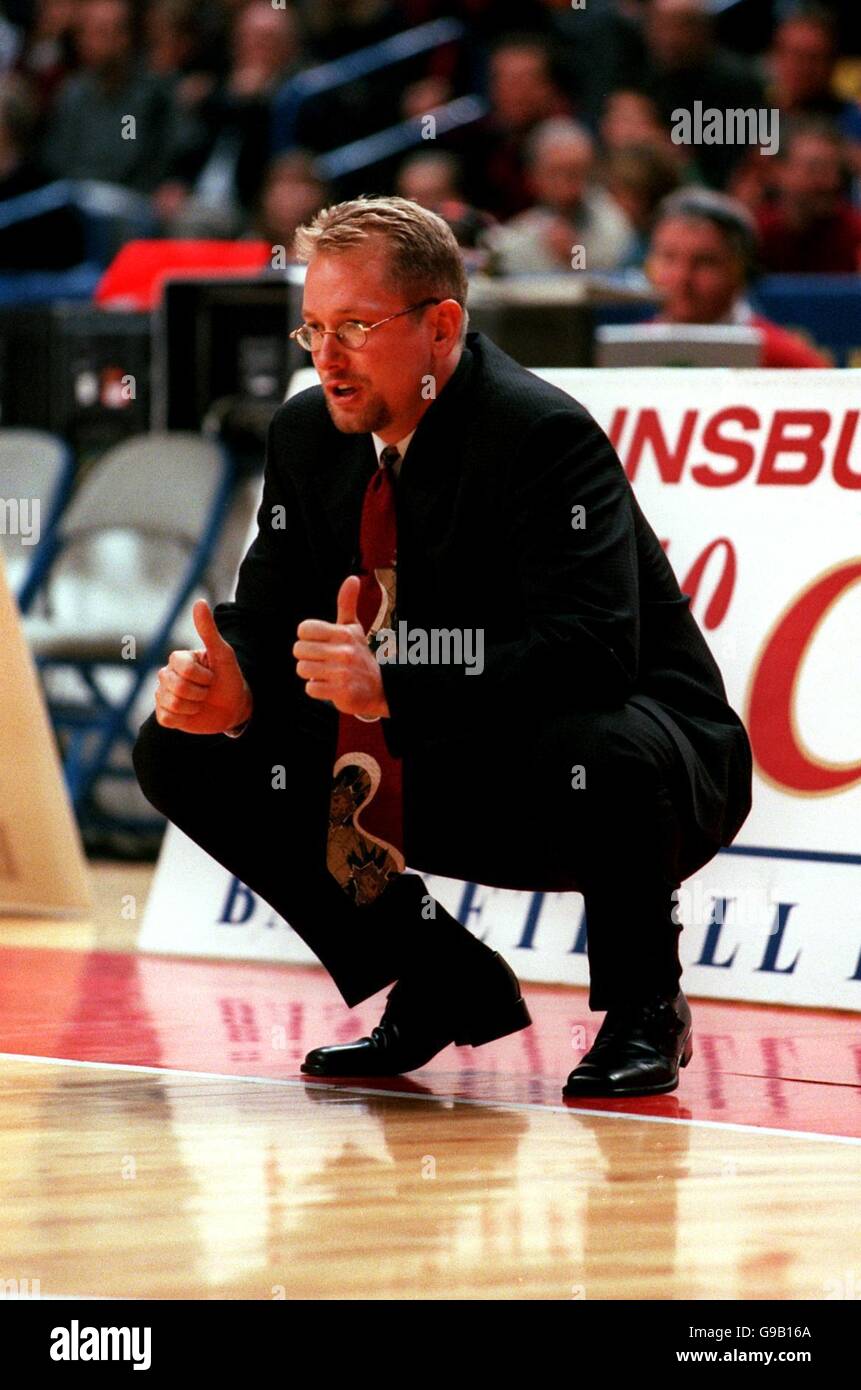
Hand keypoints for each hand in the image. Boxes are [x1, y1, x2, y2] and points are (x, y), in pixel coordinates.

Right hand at [155, 600, 252, 733]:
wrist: (233, 707)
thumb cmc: (228, 678)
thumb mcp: (222, 654)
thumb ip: (208, 630)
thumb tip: (199, 602)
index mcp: (178, 659)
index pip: (183, 668)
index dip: (202, 676)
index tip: (212, 677)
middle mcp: (166, 675)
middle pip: (176, 686)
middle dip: (200, 692)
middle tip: (207, 691)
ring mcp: (163, 695)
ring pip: (172, 703)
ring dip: (194, 706)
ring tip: (200, 702)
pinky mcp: (164, 715)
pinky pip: (167, 718)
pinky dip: (184, 718)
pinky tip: (191, 713)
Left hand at [293, 575, 390, 717]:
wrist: (378, 688)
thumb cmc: (359, 654)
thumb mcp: (353, 628)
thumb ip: (347, 603)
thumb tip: (353, 578)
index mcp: (343, 633)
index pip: (304, 629)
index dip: (307, 638)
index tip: (318, 643)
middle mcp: (344, 651)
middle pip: (299, 650)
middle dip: (306, 657)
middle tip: (321, 660)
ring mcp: (342, 672)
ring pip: (303, 669)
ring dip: (311, 674)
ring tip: (324, 673)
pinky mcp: (341, 691)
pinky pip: (310, 688)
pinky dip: (316, 688)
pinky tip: (329, 685)